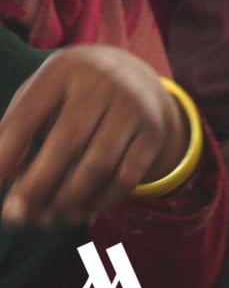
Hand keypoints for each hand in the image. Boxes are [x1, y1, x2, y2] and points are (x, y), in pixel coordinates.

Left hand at [0, 48, 188, 228]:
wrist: (135, 77)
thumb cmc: (71, 94)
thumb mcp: (43, 94)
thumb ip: (16, 128)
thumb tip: (3, 175)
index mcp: (65, 70)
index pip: (29, 115)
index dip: (7, 152)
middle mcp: (104, 83)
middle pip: (67, 143)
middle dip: (37, 185)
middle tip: (15, 214)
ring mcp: (133, 107)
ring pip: (98, 165)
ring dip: (67, 199)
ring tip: (47, 216)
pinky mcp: (153, 132)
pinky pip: (126, 178)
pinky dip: (100, 201)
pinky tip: (81, 209)